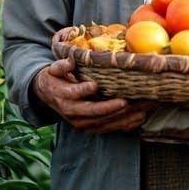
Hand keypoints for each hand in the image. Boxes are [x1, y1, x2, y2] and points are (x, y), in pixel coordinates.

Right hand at [33, 58, 152, 133]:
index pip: (73, 94)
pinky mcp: (92, 127)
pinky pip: (110, 128)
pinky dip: (125, 124)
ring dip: (122, 117)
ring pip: (104, 122)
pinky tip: (139, 117)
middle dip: (110, 108)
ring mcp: (82, 122)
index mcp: (63, 96)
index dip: (83, 91)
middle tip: (125, 102)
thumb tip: (70, 61)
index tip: (95, 85)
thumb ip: (62, 65)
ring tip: (139, 109)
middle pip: (93, 112)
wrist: (49, 96)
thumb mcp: (54, 69)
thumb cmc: (55, 79)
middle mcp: (73, 113)